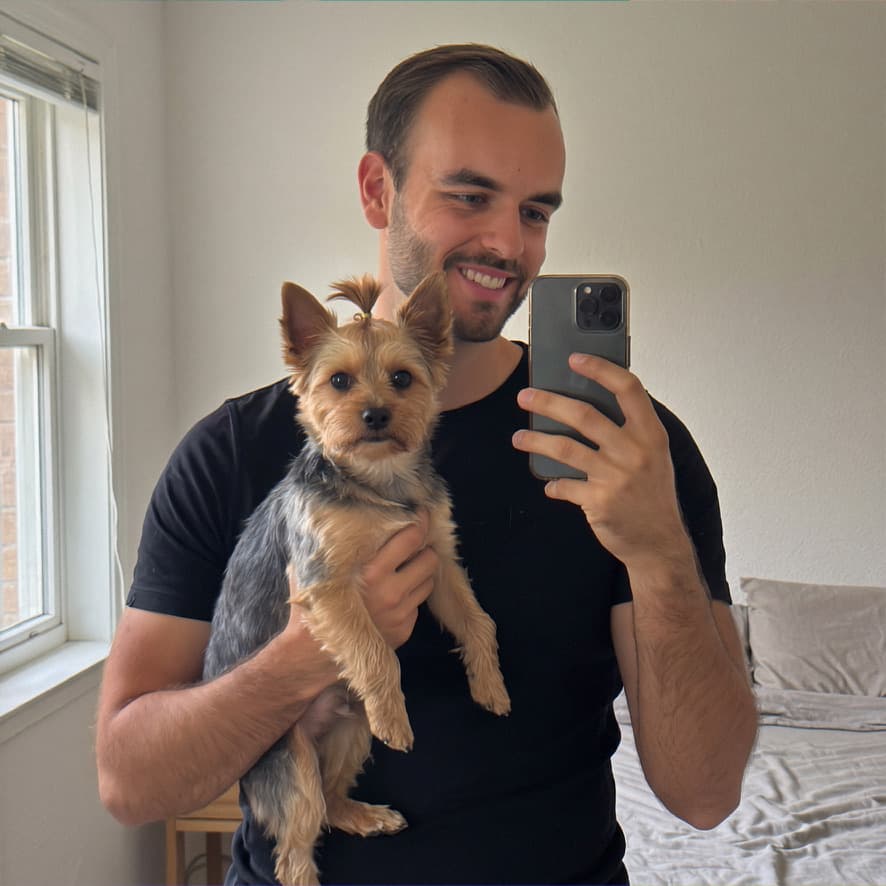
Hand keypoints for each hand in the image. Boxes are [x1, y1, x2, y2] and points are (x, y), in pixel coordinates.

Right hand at [287, 512, 437, 652]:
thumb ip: (328, 545)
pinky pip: (418, 603)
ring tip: (404, 569)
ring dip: (421, 571)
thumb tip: (334, 515)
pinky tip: (392, 595)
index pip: (411, 538)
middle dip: (424, 549)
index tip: (420, 513)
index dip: (420, 522)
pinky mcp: (404, 630)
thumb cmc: (312, 604)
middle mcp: (389, 593)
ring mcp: (399, 614)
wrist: (311, 654)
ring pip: (428, 580)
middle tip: (414, 545)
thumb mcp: (314, 568)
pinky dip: (410, 595)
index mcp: (370, 572)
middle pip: (429, 558)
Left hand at [513, 353, 690, 569]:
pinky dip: (553, 484)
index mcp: (651, 434)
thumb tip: (585, 403)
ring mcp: (616, 476)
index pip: (628, 388)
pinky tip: (549, 484)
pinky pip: (564, 485)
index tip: (575, 359)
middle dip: (548, 402)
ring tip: (519, 437)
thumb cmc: (652, 494)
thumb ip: (629, 430)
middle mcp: (634, 451)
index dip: (600, 369)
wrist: (659, 543)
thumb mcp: (654, 456)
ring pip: (565, 448)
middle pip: (584, 415)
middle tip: (525, 396)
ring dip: (536, 440)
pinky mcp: (598, 500)